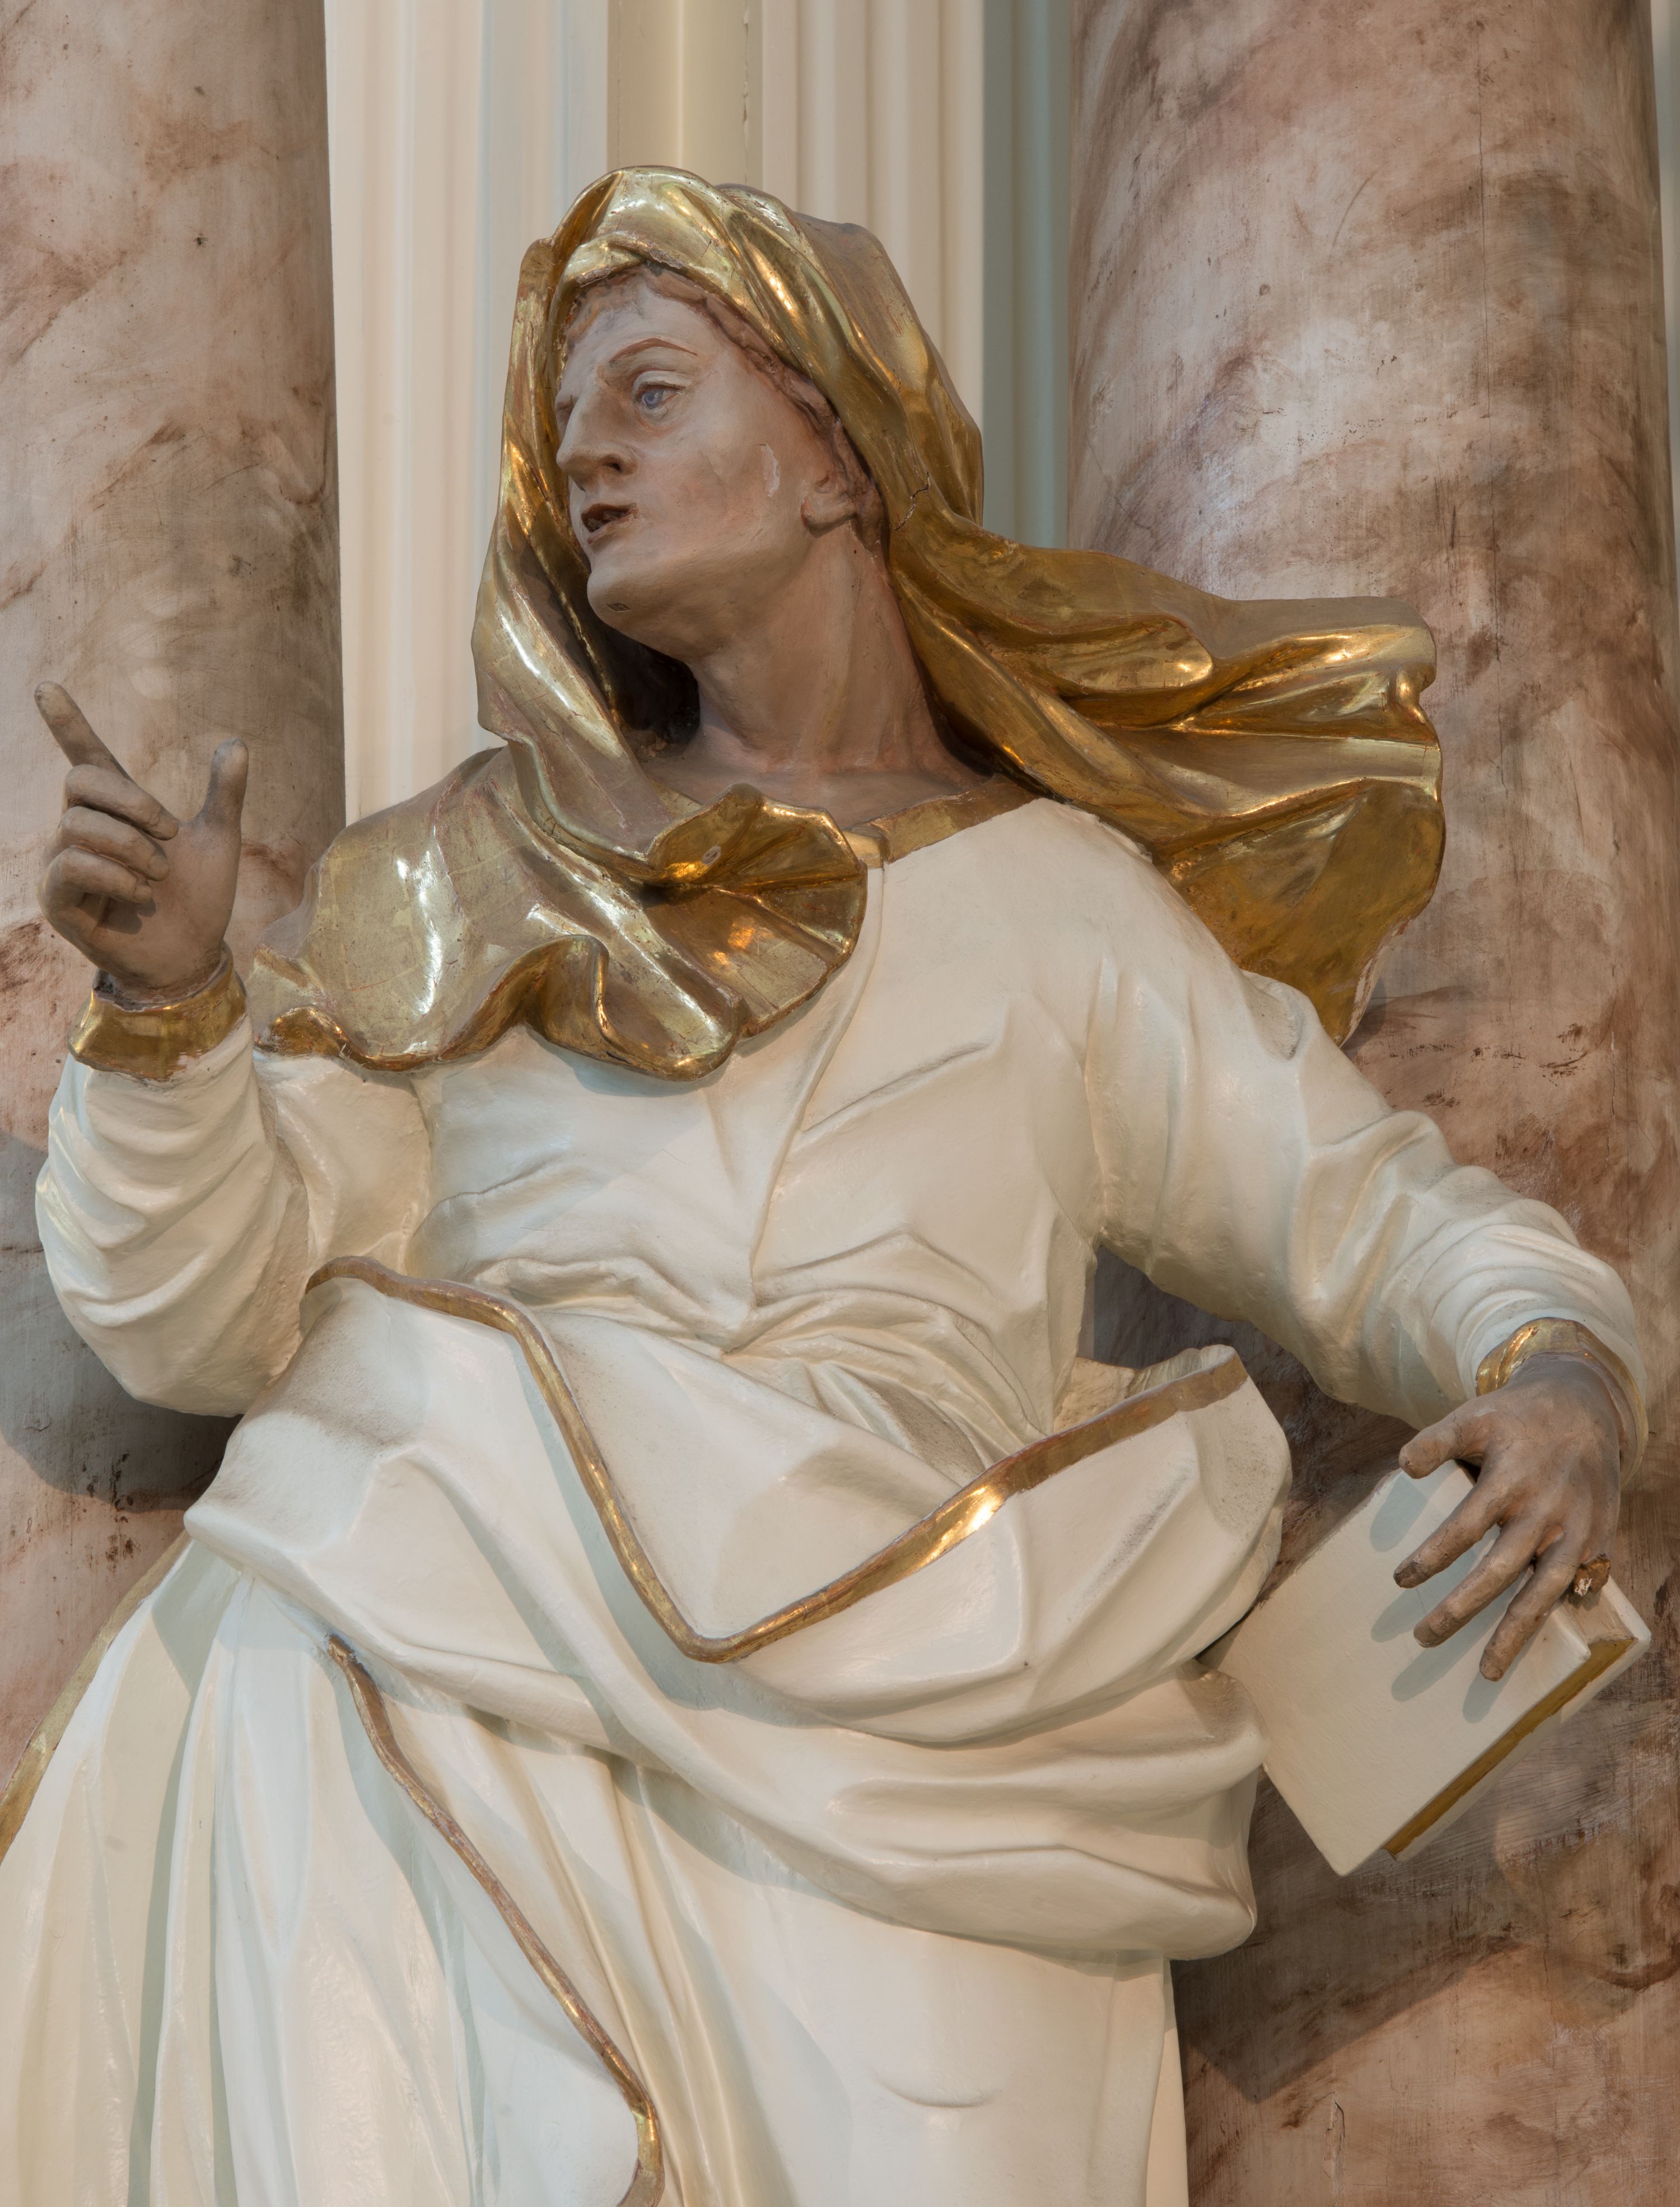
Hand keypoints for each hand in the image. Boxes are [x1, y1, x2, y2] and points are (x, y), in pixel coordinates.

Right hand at [35, 683, 246, 1001]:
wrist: (193, 953)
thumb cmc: (200, 898)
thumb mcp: (219, 839)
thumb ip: (225, 793)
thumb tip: (237, 742)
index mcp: (117, 810)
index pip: (87, 757)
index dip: (68, 724)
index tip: (48, 688)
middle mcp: (81, 829)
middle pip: (80, 781)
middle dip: (132, 803)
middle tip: (169, 832)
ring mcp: (62, 862)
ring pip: (80, 825)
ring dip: (133, 849)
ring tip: (158, 876)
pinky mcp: (56, 897)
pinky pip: (73, 864)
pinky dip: (116, 877)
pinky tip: (141, 895)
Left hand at [1393, 1355, 1621, 1680]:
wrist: (1585, 1408)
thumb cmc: (1516, 1419)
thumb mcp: (1473, 1417)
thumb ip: (1436, 1440)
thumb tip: (1403, 1467)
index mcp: (1511, 1480)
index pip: (1465, 1527)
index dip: (1431, 1557)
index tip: (1400, 1580)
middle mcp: (1545, 1512)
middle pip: (1499, 1572)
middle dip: (1461, 1609)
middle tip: (1423, 1637)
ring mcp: (1575, 1532)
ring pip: (1542, 1594)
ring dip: (1513, 1635)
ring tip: (1487, 1673)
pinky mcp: (1598, 1543)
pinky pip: (1577, 1589)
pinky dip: (1556, 1617)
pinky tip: (1532, 1644)